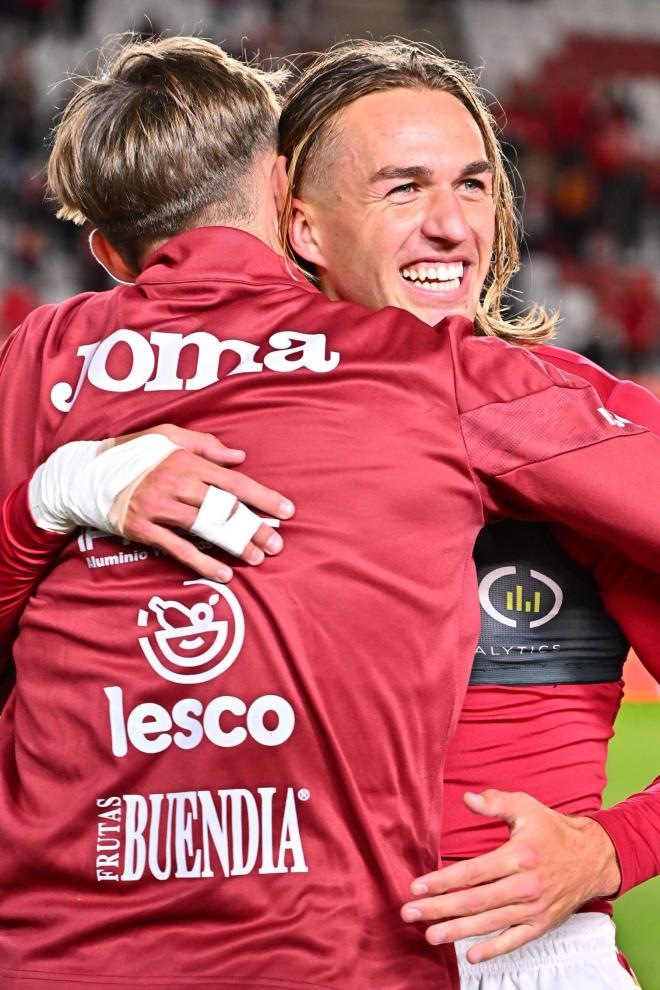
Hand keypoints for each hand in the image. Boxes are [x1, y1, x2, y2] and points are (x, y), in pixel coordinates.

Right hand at [112, 424, 294, 581]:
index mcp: (186, 461)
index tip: (286, 511)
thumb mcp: (167, 436)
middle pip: (225, 508)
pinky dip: (202, 563)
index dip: (263, 497)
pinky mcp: (144, 529)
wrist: (86, 475)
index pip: (234, 482)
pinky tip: (223, 573)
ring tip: (257, 557)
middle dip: (254, 527)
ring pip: (206, 529)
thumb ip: (206, 445)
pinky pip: (178, 549)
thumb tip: (239, 456)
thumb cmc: (132, 454)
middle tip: (277, 543)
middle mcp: (175, 483)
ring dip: (235, 545)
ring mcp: (159, 507)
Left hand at [401, 789, 620, 962]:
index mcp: (518, 856)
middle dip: (439, 908)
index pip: (472, 872)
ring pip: (489, 923)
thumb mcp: (526, 807)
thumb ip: (495, 802)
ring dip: (456, 931)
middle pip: (475, 901)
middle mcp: (525, 886)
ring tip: (429, 934)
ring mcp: (533, 909)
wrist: (592, 858)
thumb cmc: (553, 830)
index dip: (442, 880)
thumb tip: (467, 798)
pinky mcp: (540, 924)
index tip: (417, 886)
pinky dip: (492, 949)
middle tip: (410, 913)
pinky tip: (470, 955)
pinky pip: (514, 940)